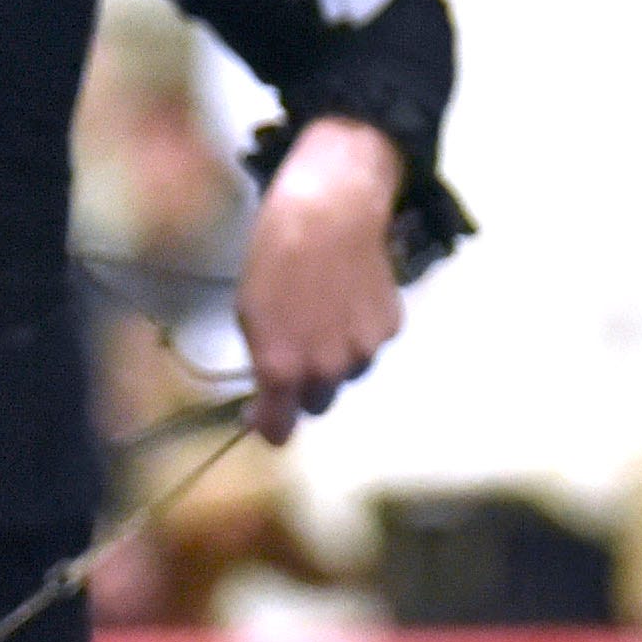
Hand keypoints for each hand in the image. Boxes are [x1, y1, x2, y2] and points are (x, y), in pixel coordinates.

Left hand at [232, 118, 406, 442]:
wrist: (330, 213)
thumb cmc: (275, 259)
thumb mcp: (250, 313)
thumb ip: (262, 360)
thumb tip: (269, 392)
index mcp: (284, 369)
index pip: (279, 428)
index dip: (271, 425)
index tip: (266, 417)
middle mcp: (327, 369)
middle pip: (318, 402)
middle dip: (305, 386)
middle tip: (297, 351)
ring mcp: (365, 350)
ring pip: (348, 372)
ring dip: (336, 357)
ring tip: (325, 313)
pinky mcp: (391, 327)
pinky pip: (371, 344)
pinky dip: (360, 331)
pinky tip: (349, 298)